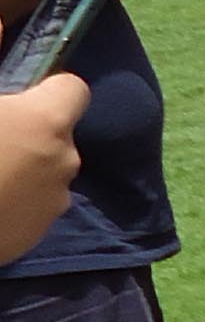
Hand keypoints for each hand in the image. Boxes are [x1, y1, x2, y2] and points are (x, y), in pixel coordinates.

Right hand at [0, 71, 87, 265]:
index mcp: (47, 121)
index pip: (74, 89)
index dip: (49, 85)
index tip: (18, 89)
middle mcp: (64, 162)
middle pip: (57, 131)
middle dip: (29, 125)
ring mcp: (52, 204)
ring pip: (45, 168)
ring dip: (22, 161)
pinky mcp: (37, 236)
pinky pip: (32, 203)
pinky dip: (14, 196)